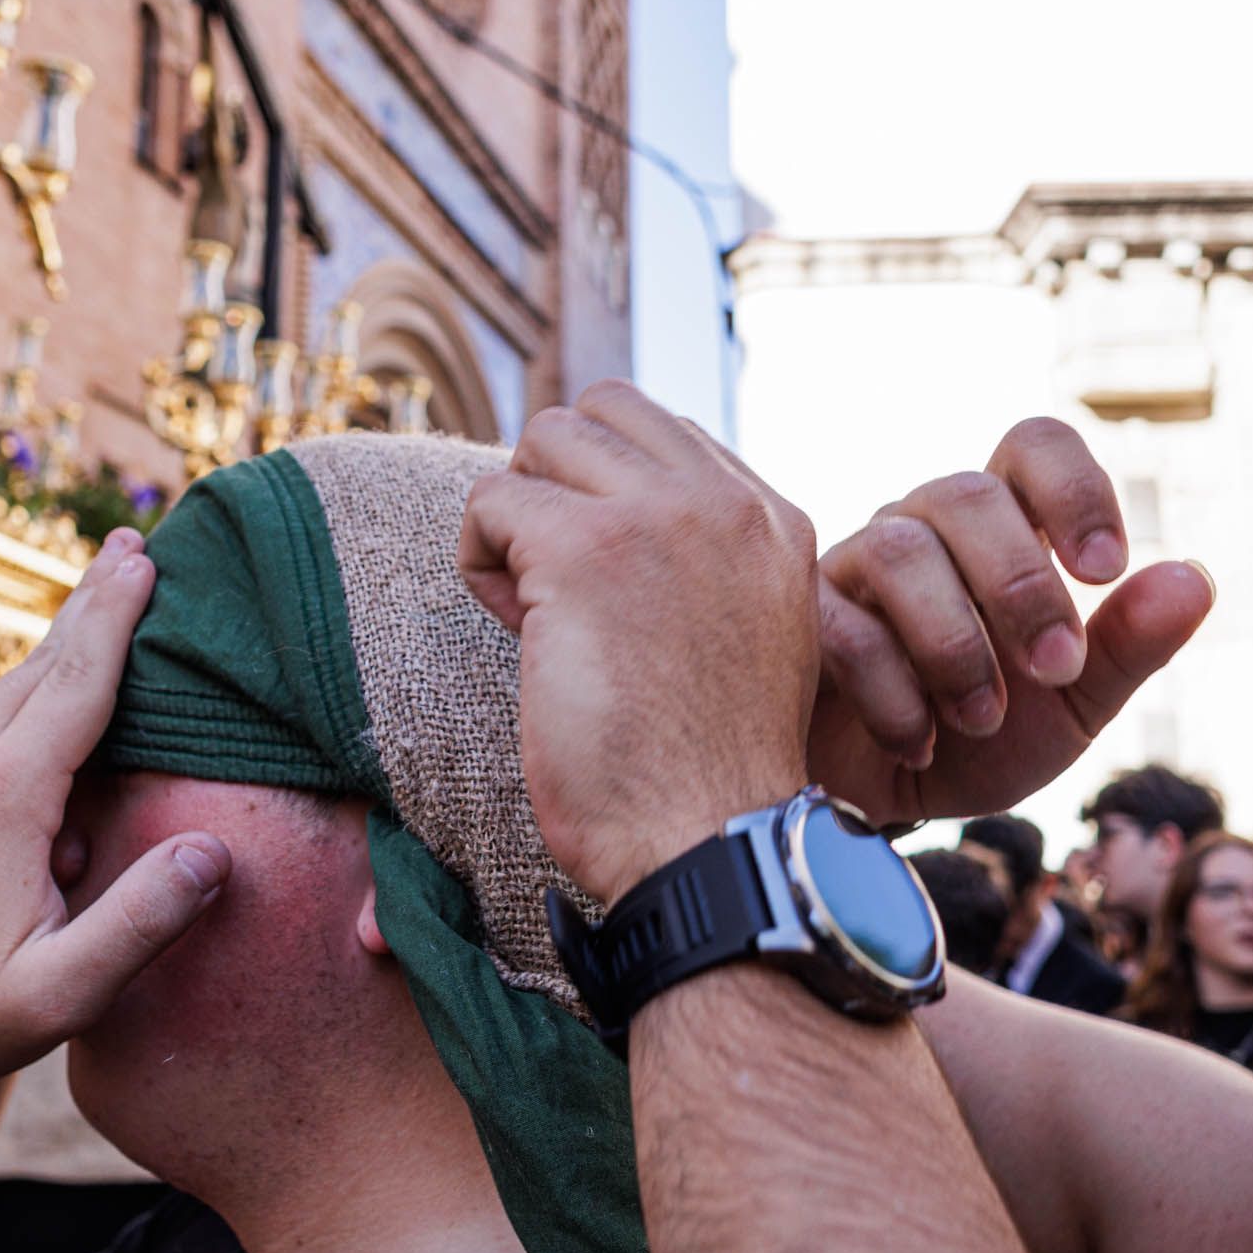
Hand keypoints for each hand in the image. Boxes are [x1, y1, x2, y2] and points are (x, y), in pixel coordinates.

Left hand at [0, 529, 231, 1095]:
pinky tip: (41, 712)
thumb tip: (214, 850)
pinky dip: (20, 700)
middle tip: (135, 546)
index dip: (118, 614)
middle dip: (91, 605)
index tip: (146, 554)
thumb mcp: (61, 993)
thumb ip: (141, 922)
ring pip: (1, 695)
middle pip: (39, 666)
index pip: (78, 681)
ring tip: (100, 609)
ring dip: (57, 652)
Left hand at [459, 382, 818, 906]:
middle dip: (559, 480)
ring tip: (532, 602)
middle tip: (554, 575)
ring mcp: (660, 516)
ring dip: (518, 514)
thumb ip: (701, 566)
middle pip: (603, 409)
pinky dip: (480, 561)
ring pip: (545, 438)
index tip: (606, 583)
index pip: (667, 433)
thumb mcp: (743, 638)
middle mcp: (727, 503)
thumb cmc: (706, 774)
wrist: (706, 842)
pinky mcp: (586, 550)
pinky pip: (491, 501)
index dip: (611, 493)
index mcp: (772, 521)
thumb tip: (593, 514)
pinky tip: (516, 628)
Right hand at [807, 419, 1213, 826]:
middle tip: (1056, 669)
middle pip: (968, 492)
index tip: (1105, 570)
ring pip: (900, 549)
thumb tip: (1195, 579)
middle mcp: (924, 527)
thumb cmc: (982, 737)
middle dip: (1022, 584)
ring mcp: (853, 566)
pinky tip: (921, 742)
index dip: (1075, 488)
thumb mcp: (1074, 703)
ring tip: (982, 718)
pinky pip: (842, 626)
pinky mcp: (800, 622)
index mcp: (1001, 527)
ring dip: (956, 643)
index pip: (1033, 445)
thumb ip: (1131, 644)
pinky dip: (895, 693)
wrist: (888, 808)